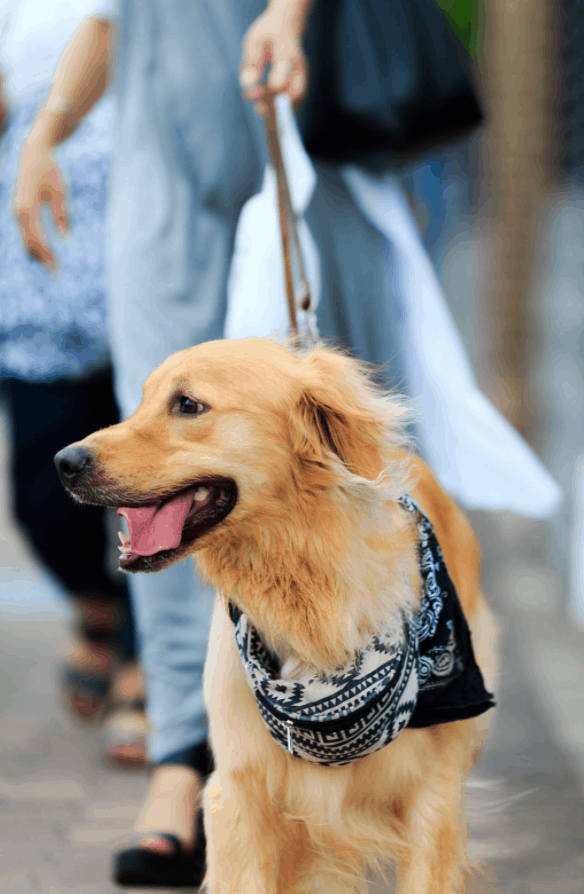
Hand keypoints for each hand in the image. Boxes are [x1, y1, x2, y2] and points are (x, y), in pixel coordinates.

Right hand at [14, 131, 68, 268]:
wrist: (33, 154)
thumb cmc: (50, 171)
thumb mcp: (60, 192)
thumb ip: (62, 215)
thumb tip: (65, 238)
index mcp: (28, 208)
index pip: (37, 238)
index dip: (46, 255)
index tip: (56, 268)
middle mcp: (19, 212)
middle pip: (29, 242)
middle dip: (42, 258)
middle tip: (55, 273)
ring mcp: (17, 211)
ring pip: (25, 238)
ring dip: (37, 253)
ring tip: (51, 265)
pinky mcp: (20, 210)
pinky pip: (25, 231)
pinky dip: (34, 243)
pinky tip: (44, 252)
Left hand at [240, 0, 312, 113]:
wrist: (286, 25)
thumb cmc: (267, 33)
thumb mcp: (254, 42)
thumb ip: (251, 64)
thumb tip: (248, 87)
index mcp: (287, 55)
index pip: (279, 82)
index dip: (264, 93)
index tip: (249, 95)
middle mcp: (300, 68)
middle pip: (294, 96)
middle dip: (275, 107)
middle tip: (258, 111)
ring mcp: (304, 77)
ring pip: (297, 102)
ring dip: (280, 110)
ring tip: (261, 111)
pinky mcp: (303, 83)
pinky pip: (297, 102)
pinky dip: (284, 109)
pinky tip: (269, 109)